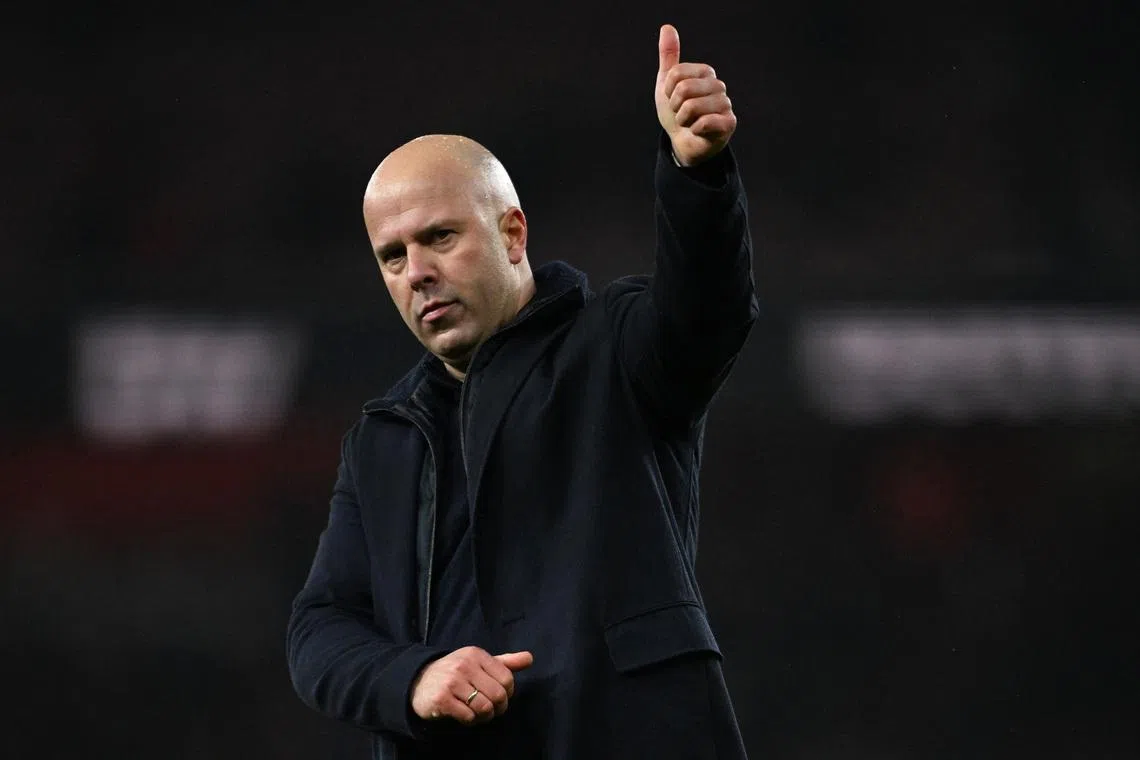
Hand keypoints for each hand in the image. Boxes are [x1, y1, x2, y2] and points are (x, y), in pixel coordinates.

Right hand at [410, 647, 533, 724]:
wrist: (418, 681)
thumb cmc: (455, 672)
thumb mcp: (478, 662)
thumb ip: (504, 662)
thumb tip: (530, 658)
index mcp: (476, 654)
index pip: (507, 678)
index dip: (508, 693)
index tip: (500, 697)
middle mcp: (464, 665)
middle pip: (498, 695)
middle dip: (498, 708)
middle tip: (491, 710)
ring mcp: (452, 682)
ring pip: (484, 707)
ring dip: (485, 716)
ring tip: (478, 713)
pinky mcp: (442, 699)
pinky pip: (468, 716)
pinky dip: (470, 720)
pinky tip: (464, 715)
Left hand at [654, 24, 736, 166]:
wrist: (683, 142)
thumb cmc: (676, 112)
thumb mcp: (667, 84)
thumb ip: (669, 56)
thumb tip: (667, 27)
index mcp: (706, 73)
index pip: (676, 74)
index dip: (668, 91)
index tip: (673, 100)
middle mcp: (718, 85)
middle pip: (684, 89)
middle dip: (675, 107)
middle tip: (681, 114)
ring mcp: (726, 104)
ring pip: (692, 106)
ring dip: (683, 120)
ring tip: (689, 123)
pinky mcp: (729, 123)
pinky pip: (704, 122)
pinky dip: (694, 130)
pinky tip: (699, 132)